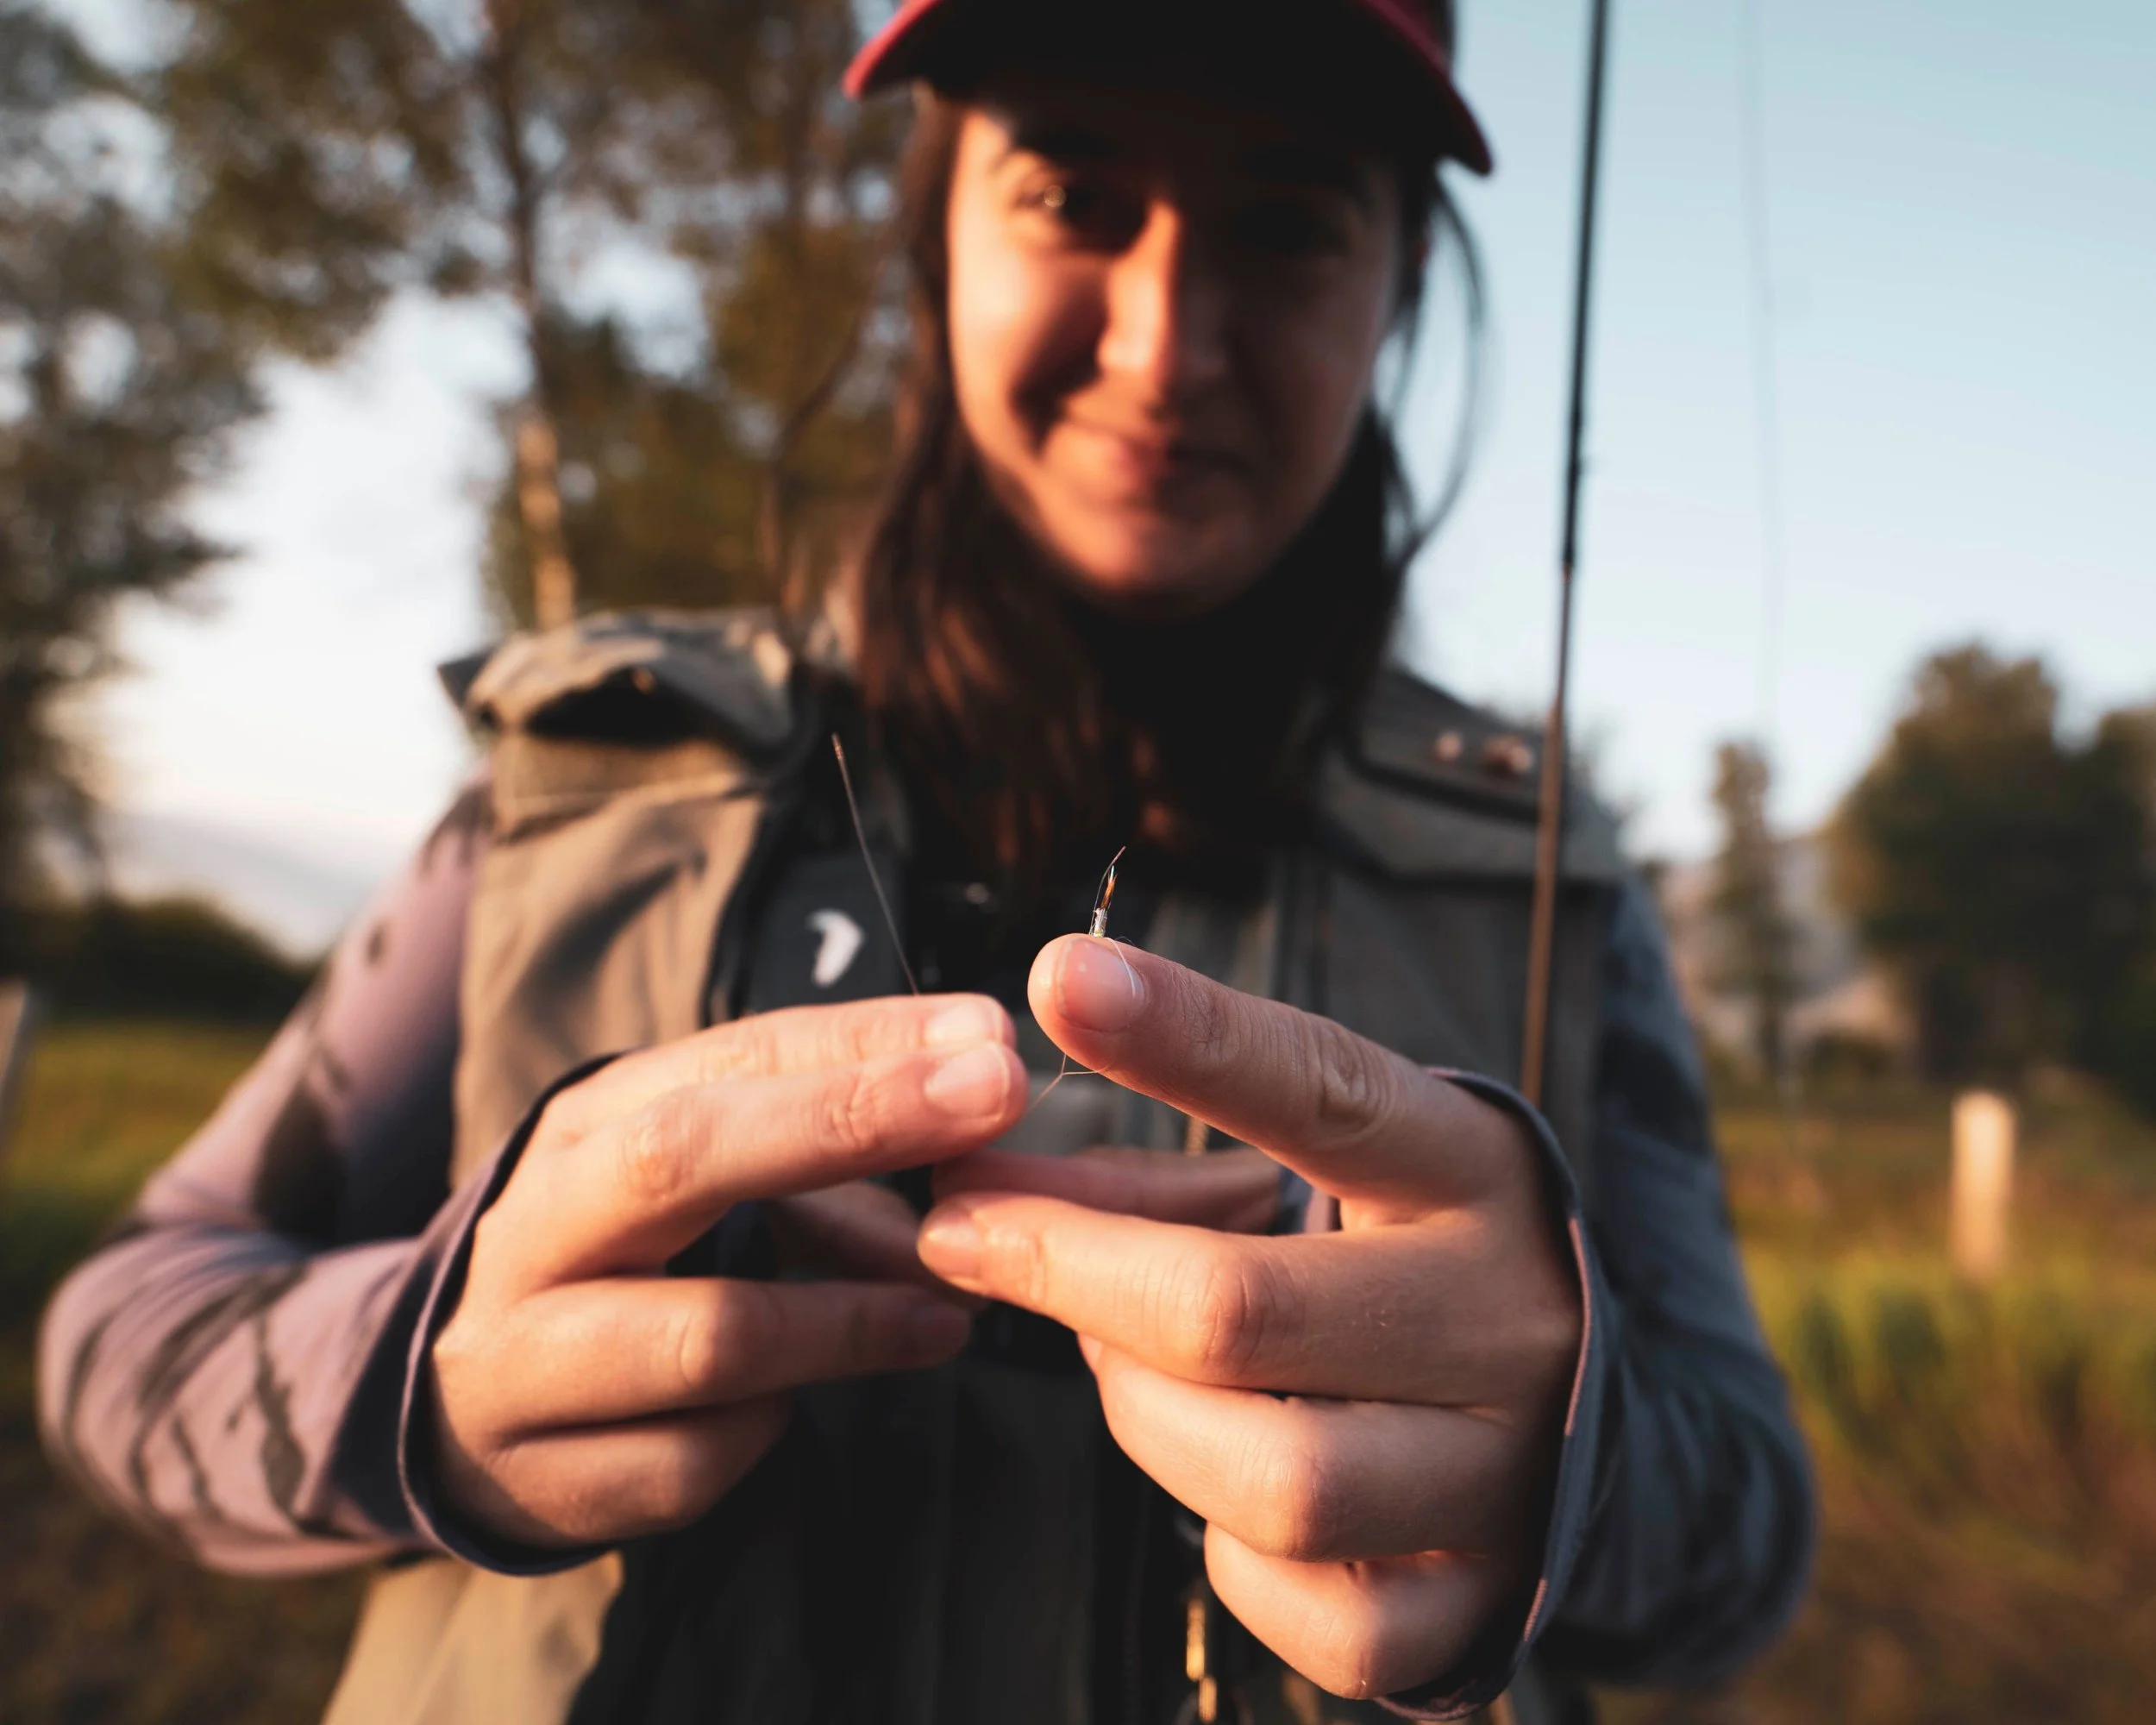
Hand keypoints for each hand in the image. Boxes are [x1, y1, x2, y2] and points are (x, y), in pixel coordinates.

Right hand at [429, 995, 1025, 1547]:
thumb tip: (976, 1109)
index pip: (730, 1056)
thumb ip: (822, 1142)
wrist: (447, 1404)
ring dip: (851, 1321)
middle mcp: (534, 1228)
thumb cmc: (617, 1256)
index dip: (865, 1044)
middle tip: (991, 1097)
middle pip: (683, 1159)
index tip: (987, 1041)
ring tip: (949, 1313)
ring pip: (709, 1336)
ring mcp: (524, 1362)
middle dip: (850, 1120)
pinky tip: (795, 1405)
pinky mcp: (545, 1482)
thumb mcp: (693, 1175)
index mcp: (581, 1128)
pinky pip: (692, 1460)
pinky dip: (765, 1430)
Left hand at [917, 937, 1581, 1699]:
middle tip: (968, 1234)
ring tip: (1125, 1366)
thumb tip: (976, 1191)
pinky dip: (1231, 1558)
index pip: (1320, 1090)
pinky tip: (1227, 1486)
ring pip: (1273, 1482)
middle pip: (1239, 1311)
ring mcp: (1504, 1470)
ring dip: (1146, 1419)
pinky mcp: (1478, 1604)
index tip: (1062, 979)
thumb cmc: (1395, 1254)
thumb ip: (1157, 1173)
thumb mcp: (1320, 1170)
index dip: (1186, 1037)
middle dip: (1066, 1270)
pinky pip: (1310, 1613)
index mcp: (1466, 1171)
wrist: (1561, 1393)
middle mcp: (1504, 1316)